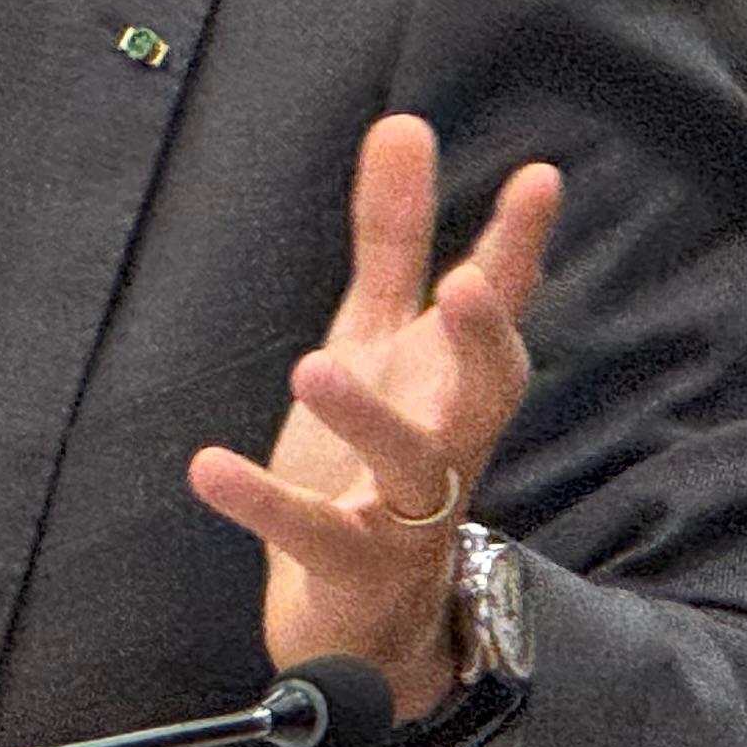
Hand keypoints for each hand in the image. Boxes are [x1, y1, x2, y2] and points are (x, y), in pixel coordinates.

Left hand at [186, 115, 557, 720]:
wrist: (364, 622)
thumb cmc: (373, 460)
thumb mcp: (375, 340)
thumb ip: (392, 241)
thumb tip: (404, 124)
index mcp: (447, 385)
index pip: (494, 312)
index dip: (518, 248)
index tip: (539, 177)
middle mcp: (445, 446)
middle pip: (487, 395)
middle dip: (486, 342)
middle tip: (466, 286)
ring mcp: (404, 515)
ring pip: (412, 469)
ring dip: (370, 422)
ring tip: (315, 367)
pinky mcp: (349, 567)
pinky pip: (313, 535)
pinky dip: (262, 503)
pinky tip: (207, 466)